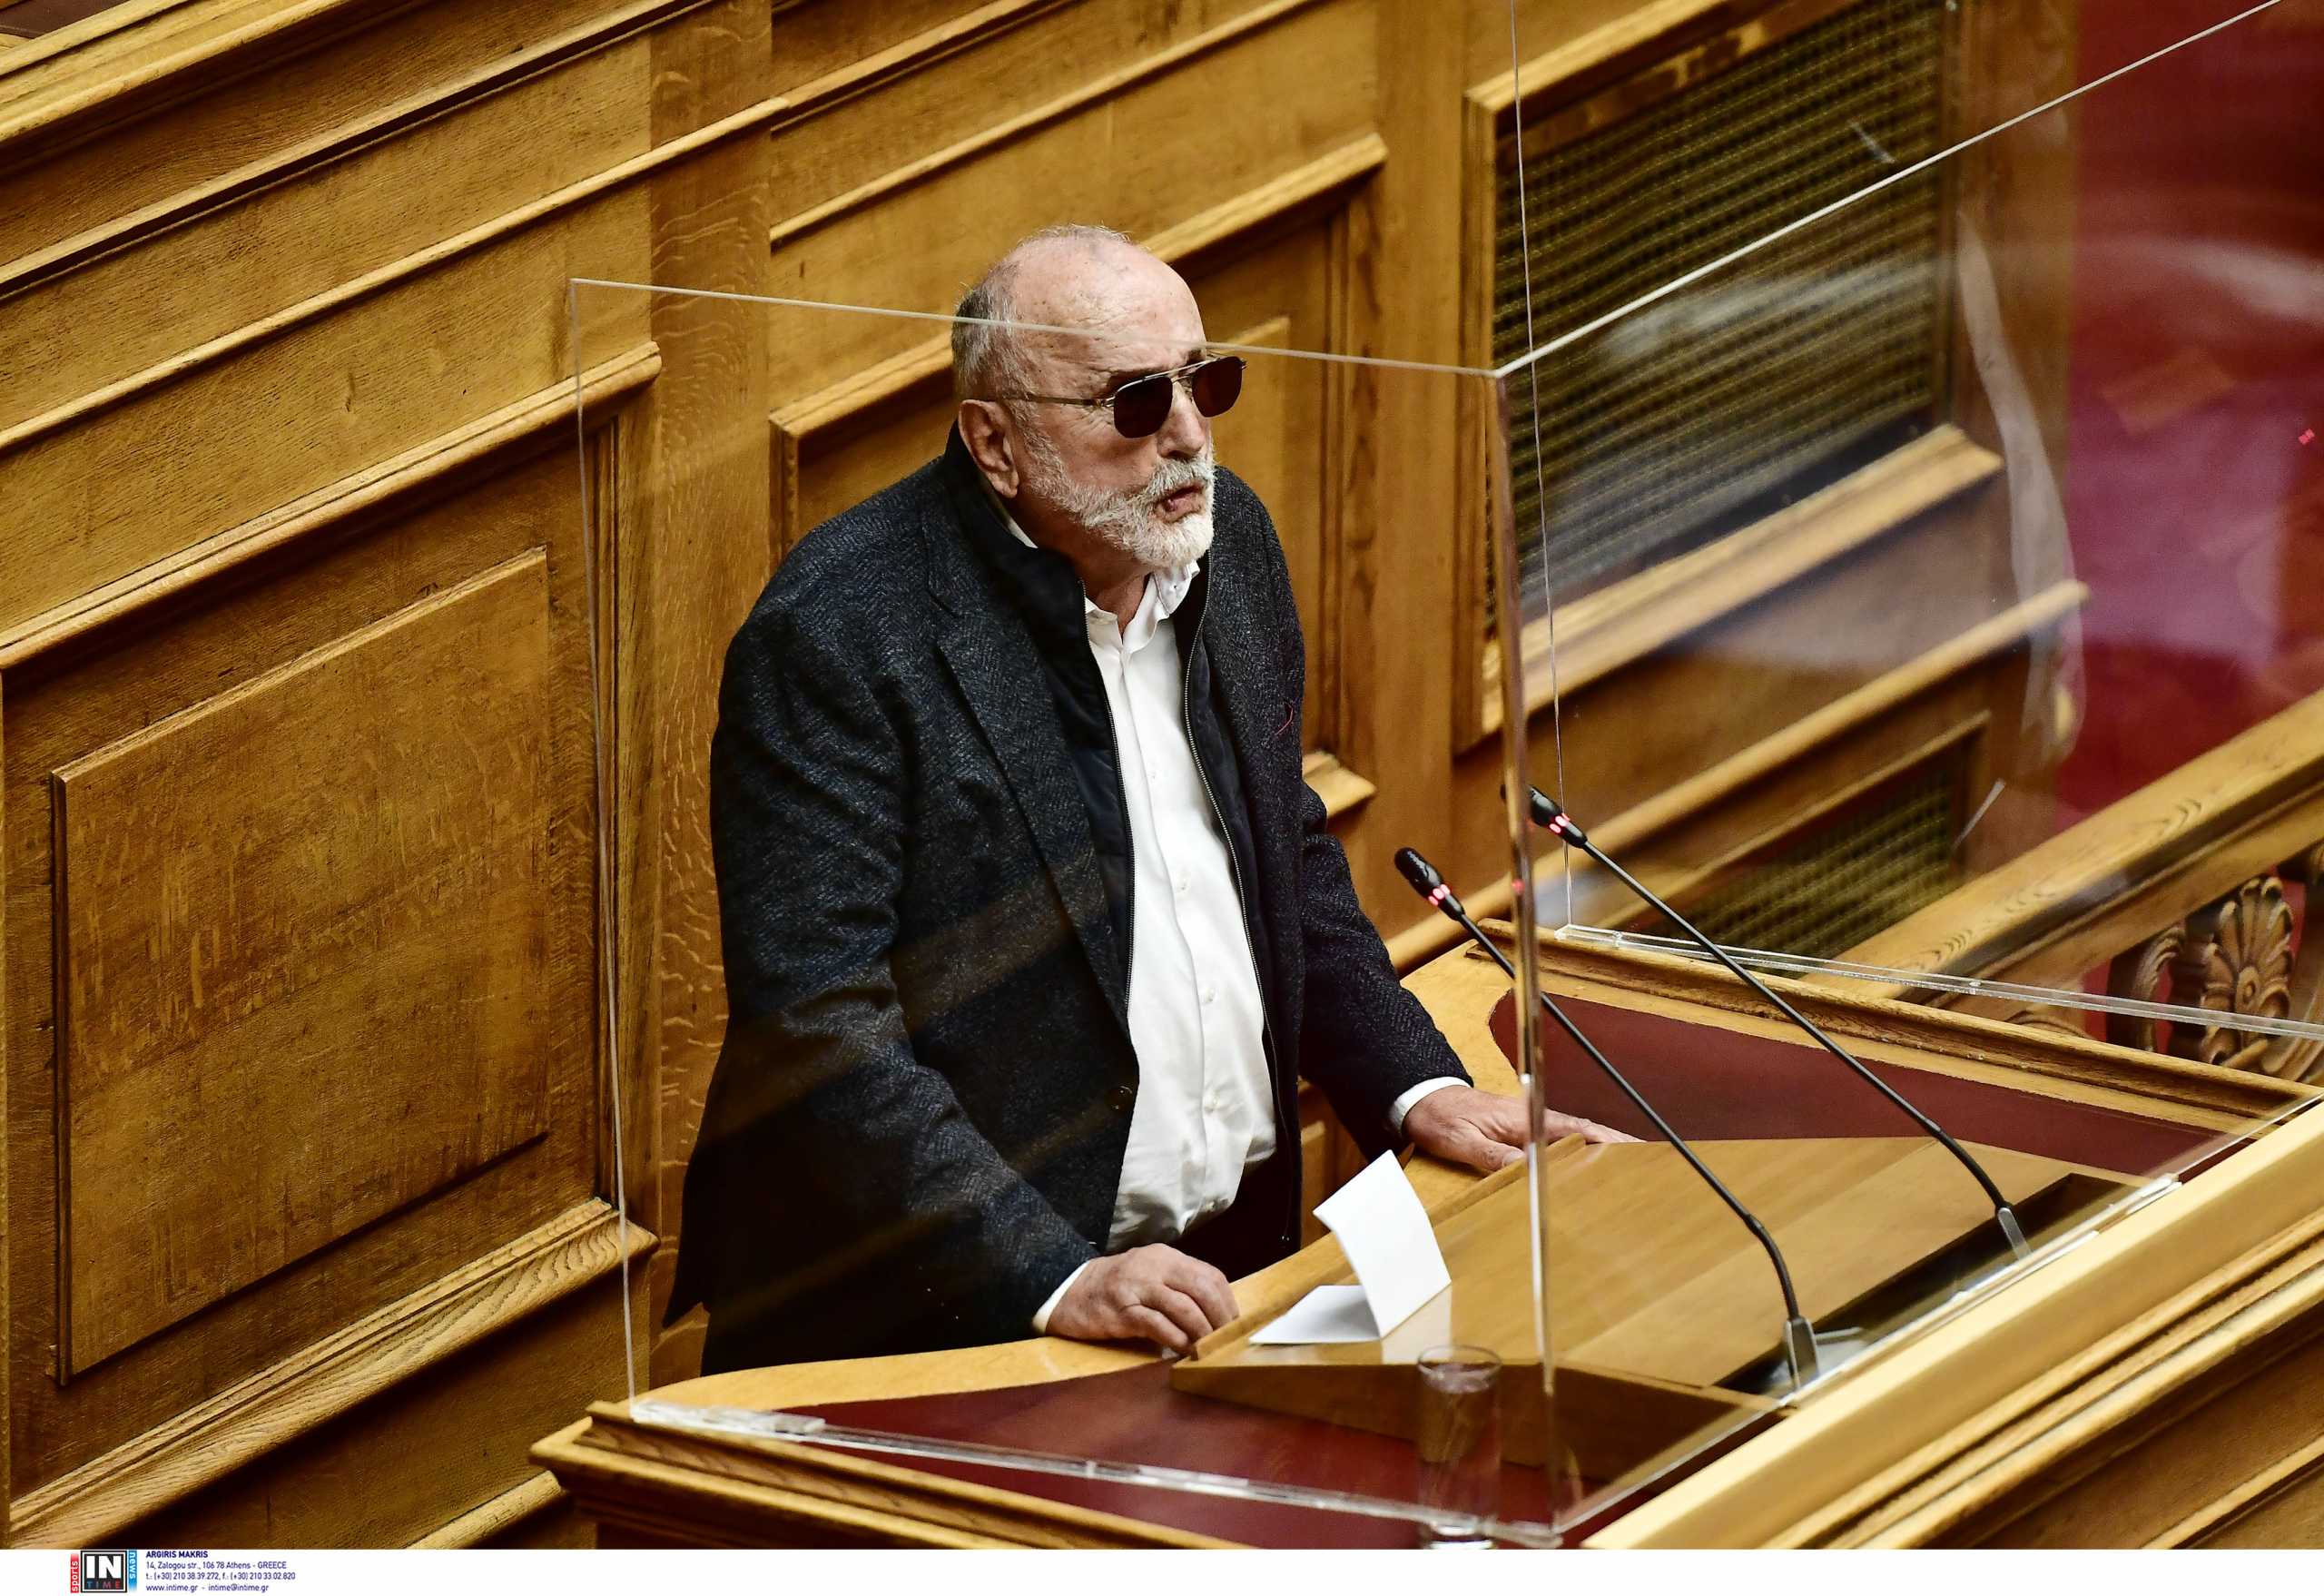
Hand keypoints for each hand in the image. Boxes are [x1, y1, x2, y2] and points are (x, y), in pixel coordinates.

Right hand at [1046, 1244, 1239, 1353]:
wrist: (1068, 1290)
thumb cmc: (1115, 1288)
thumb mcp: (1150, 1277)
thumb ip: (1178, 1288)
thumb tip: (1214, 1317)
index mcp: (1166, 1257)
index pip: (1210, 1275)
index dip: (1227, 1303)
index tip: (1234, 1325)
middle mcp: (1154, 1267)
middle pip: (1202, 1289)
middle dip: (1220, 1318)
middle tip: (1226, 1341)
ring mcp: (1137, 1287)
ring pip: (1184, 1308)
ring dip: (1202, 1333)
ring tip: (1208, 1349)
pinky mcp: (1122, 1310)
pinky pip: (1158, 1325)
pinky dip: (1176, 1340)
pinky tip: (1183, 1350)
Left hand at [1404, 1085, 1637, 1171]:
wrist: (1423, 1099)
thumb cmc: (1442, 1118)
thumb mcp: (1462, 1141)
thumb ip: (1494, 1156)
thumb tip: (1528, 1172)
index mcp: (1526, 1117)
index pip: (1577, 1131)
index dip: (1608, 1141)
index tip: (1634, 1151)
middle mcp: (1534, 1117)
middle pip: (1585, 1134)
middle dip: (1615, 1148)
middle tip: (1645, 1168)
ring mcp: (1530, 1123)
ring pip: (1575, 1139)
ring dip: (1599, 1153)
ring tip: (1628, 1174)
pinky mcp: (1522, 1131)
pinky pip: (1558, 1144)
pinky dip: (1578, 1154)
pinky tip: (1587, 1171)